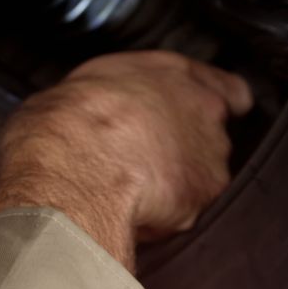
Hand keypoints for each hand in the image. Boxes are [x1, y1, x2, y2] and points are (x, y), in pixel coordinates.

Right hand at [0, 51, 252, 270]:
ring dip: (176, 182)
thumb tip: (82, 116)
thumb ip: (101, 99)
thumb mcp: (71, 91)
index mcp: (169, 73)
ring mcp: (209, 154)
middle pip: (212, 131)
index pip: (223, 86)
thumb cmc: (64, 125)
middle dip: (184, 147)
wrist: (72, 168)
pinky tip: (134, 212)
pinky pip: (188, 209)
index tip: (207, 114)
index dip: (216, 103)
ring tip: (134, 191)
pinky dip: (167, 215)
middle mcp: (201, 109)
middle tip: (145, 158)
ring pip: (201, 172)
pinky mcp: (204, 195)